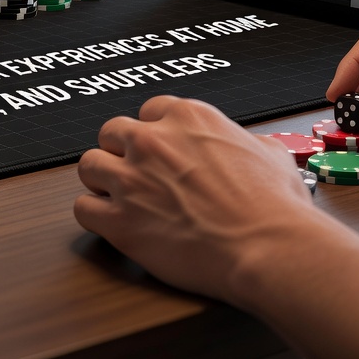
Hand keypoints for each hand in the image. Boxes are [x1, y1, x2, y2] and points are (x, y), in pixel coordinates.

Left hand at [73, 95, 358, 358]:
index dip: (154, 134)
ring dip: (102, 181)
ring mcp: (131, 179)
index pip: (148, 112)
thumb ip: (247, 141)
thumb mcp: (271, 153)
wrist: (269, 247)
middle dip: (122, 153)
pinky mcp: (119, 220)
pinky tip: (112, 224)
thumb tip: (249, 145)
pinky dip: (95, 216)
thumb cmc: (276, 207)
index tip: (160, 154)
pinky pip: (83, 208)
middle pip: (111, 133)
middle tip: (137, 176)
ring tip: (119, 198)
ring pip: (89, 166)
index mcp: (187, 117)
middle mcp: (152, 141)